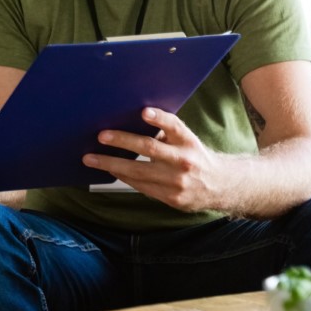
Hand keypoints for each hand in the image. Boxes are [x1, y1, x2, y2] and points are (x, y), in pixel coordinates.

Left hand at [84, 107, 226, 211]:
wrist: (220, 186)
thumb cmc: (195, 156)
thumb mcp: (186, 141)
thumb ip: (164, 132)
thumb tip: (131, 121)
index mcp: (188, 141)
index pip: (174, 126)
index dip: (159, 119)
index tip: (144, 112)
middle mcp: (184, 160)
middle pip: (149, 148)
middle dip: (122, 141)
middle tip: (101, 136)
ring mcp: (177, 181)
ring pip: (138, 172)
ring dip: (111, 164)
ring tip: (91, 159)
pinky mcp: (171, 198)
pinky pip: (140, 186)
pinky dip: (122, 177)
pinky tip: (109, 169)